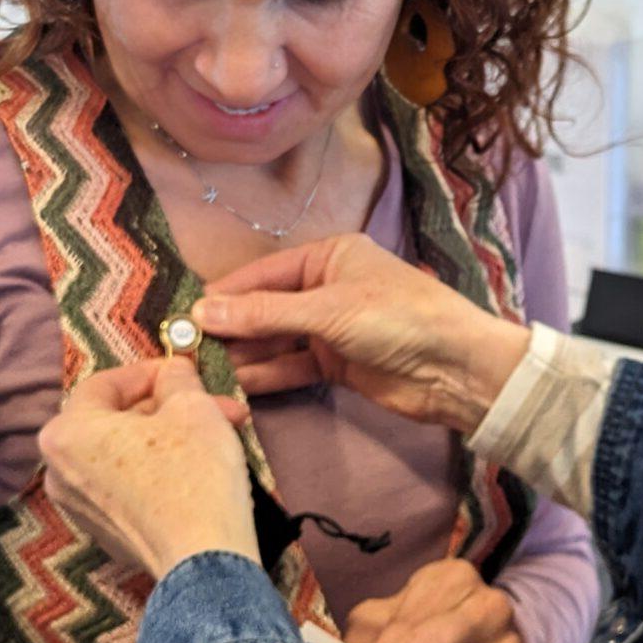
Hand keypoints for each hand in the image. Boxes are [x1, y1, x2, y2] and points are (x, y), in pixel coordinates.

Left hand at [38, 358, 259, 580]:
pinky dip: (159, 471)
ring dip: (171, 437)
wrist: (203, 561)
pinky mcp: (105, 533)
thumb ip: (176, 378)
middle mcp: (59, 471)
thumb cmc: (192, 476)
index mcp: (66, 433)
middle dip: (170, 408)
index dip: (150, 371)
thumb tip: (173, 371)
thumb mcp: (192, 407)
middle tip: (216, 404)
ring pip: (125, 454)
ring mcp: (79, 508)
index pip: (105, 384)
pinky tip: (200, 467)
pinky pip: (128, 486)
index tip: (183, 370)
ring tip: (219, 432)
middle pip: (116, 421)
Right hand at [193, 234, 530, 434]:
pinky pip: (292, 367)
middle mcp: (325, 288)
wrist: (456, 369)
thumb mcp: (327, 310)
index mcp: (328, 257)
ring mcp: (331, 329)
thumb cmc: (397, 319)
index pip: (263, 274)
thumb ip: (264, 314)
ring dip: (244, 355)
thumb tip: (202, 310)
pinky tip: (237, 385)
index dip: (225, 295)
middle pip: (266, 308)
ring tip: (204, 372)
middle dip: (231, 328)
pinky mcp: (337, 365)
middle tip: (187, 350)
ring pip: (276, 340)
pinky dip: (268, 375)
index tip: (186, 316)